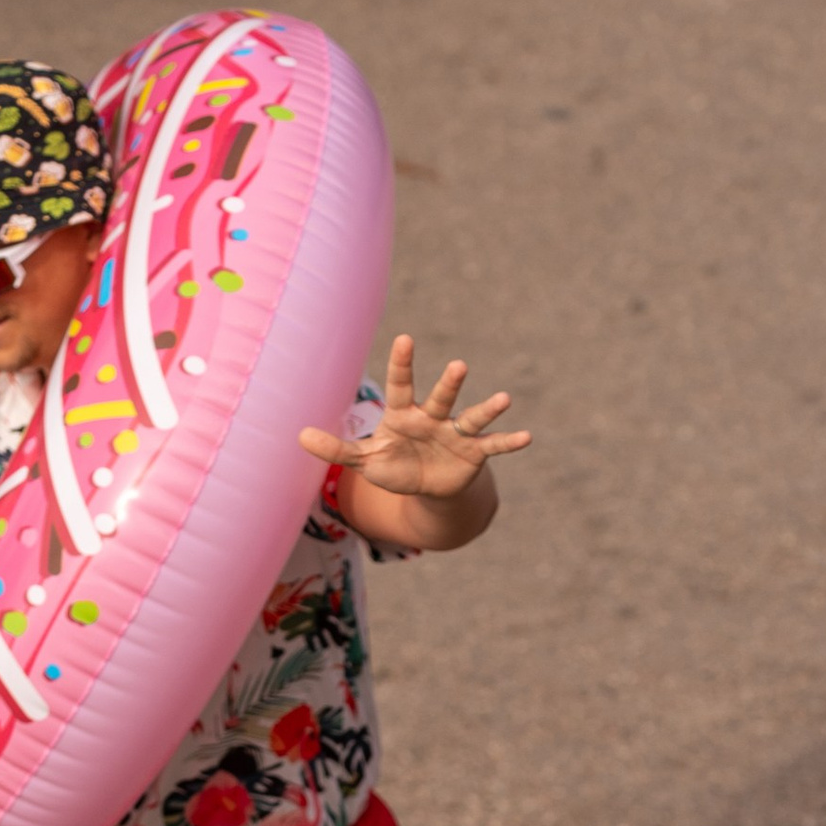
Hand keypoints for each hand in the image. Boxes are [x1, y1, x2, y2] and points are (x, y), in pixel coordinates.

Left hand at [299, 336, 529, 499]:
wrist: (427, 486)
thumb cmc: (394, 465)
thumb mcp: (365, 459)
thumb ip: (336, 448)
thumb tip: (298, 435)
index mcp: (404, 415)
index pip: (401, 386)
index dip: (403, 365)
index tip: (406, 339)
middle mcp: (433, 417)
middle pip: (441, 397)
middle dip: (449, 383)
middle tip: (458, 366)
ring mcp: (455, 433)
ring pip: (471, 417)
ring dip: (487, 408)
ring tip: (504, 398)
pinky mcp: (473, 453)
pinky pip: (492, 446)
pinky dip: (509, 442)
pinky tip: (527, 436)